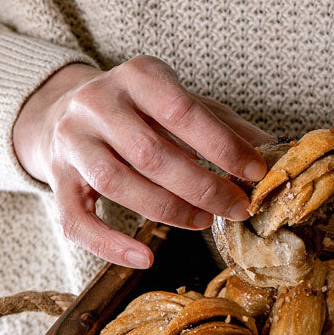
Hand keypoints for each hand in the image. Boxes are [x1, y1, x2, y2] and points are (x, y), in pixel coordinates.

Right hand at [12, 57, 274, 267]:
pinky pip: (77, 220)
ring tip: (202, 222)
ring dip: (167, 210)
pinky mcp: (57, 178)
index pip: (182, 111)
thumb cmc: (138, 112)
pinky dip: (110, 245)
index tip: (255, 172)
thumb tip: (277, 152)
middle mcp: (97, 103)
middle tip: (236, 208)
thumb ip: (224, 126)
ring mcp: (72, 141)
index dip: (222, 146)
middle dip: (201, 187)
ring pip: (116, 183)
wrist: (65, 113)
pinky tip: (145, 258)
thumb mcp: (180, 103)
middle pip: (150, 152)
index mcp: (136, 76)